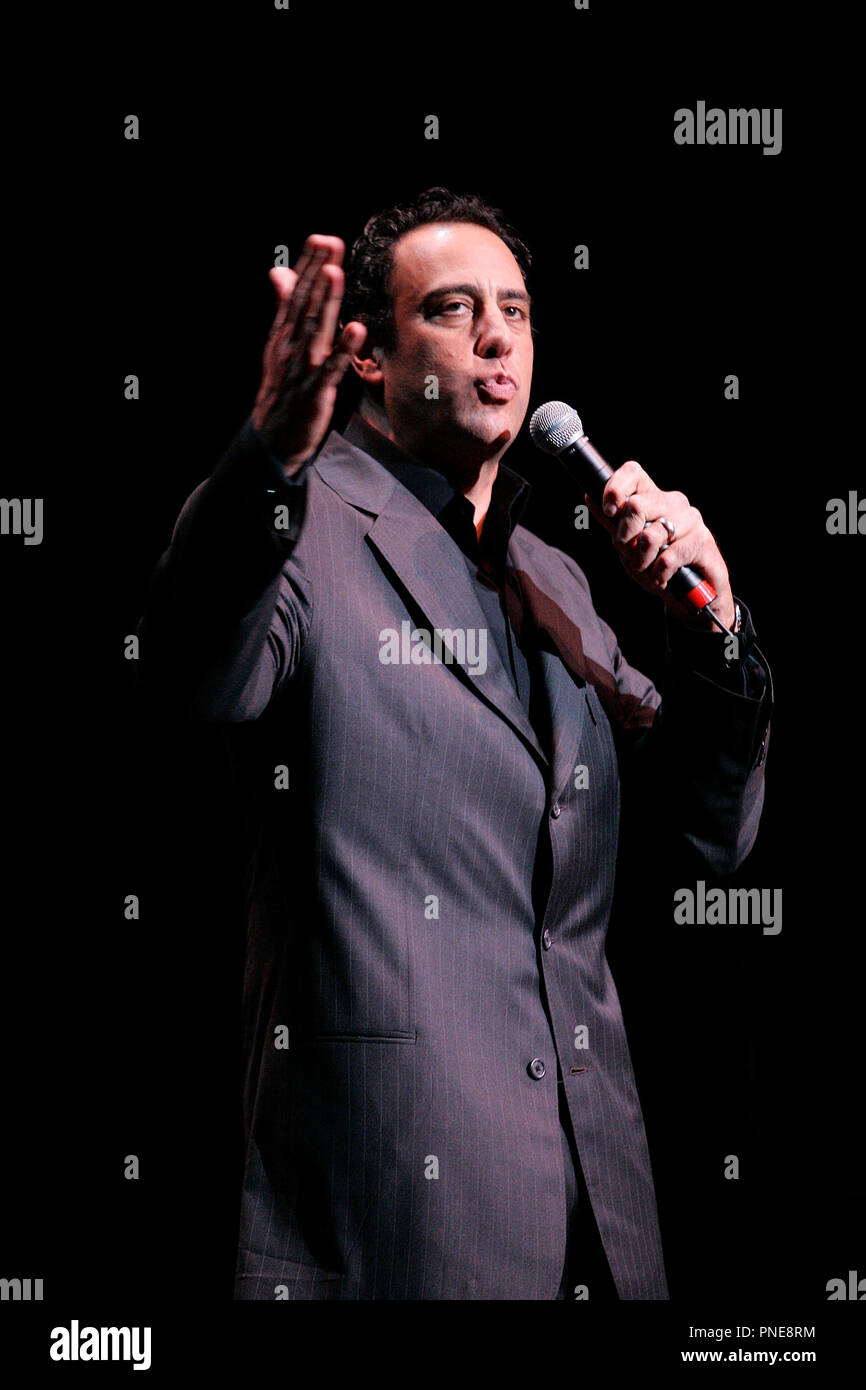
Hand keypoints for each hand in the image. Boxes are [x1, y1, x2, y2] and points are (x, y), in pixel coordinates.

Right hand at [252, 235, 367, 475]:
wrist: (273, 437)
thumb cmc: (282, 387)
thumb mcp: (279, 344)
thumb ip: (284, 307)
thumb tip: (279, 271)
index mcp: (282, 334)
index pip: (295, 294)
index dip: (308, 267)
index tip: (321, 240)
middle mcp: (290, 346)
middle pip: (304, 304)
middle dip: (317, 273)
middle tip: (330, 243)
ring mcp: (302, 368)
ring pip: (315, 329)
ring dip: (326, 302)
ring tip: (335, 273)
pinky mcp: (316, 391)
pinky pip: (332, 367)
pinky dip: (344, 349)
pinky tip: (358, 330)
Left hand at [585, 460, 734, 629]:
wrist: (691, 594)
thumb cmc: (658, 566)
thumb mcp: (628, 545)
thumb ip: (612, 522)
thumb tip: (589, 495)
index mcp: (654, 498)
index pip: (633, 473)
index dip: (615, 488)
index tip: (609, 512)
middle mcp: (674, 503)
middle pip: (636, 505)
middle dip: (625, 537)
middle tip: (631, 554)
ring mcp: (691, 520)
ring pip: (651, 535)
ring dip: (642, 561)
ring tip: (648, 570)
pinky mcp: (703, 541)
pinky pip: (668, 558)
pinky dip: (658, 574)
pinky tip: (661, 579)